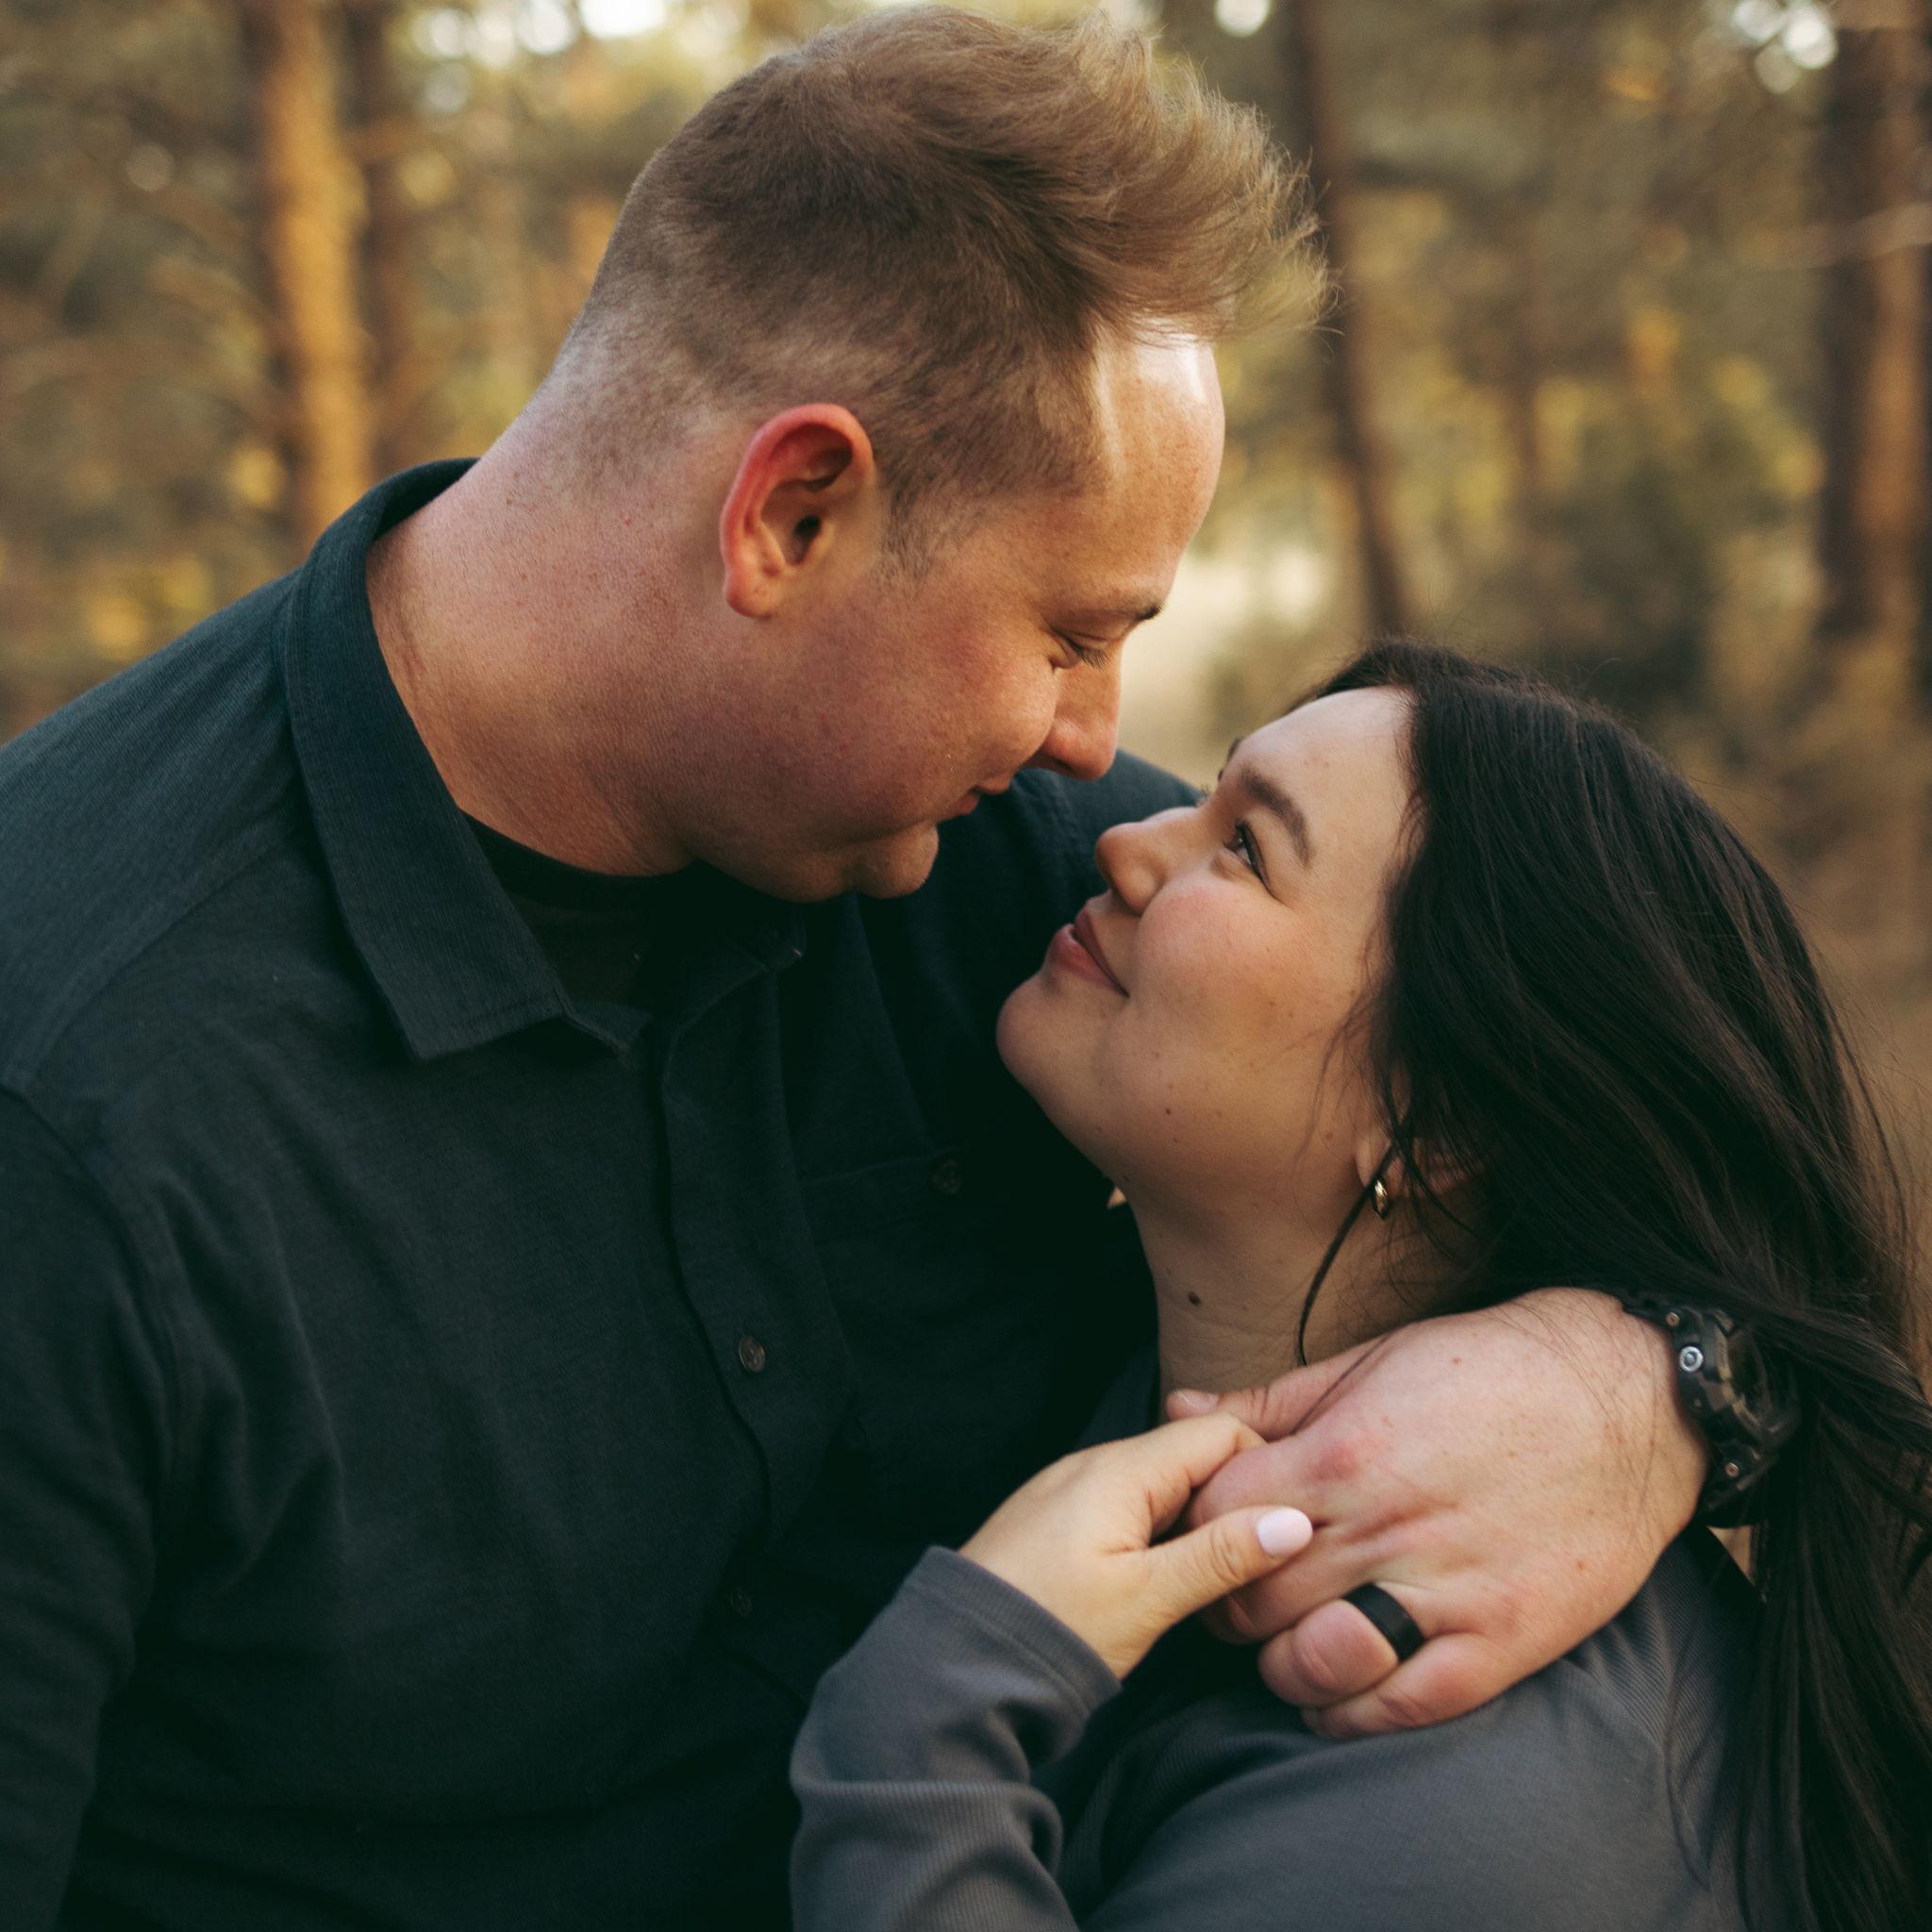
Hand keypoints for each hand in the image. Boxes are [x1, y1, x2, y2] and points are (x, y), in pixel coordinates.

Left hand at [959, 1414, 1314, 1679]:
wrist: (953, 1667)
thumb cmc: (1049, 1631)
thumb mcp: (1148, 1598)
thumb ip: (1221, 1555)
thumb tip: (1294, 1520)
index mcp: (1119, 1469)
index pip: (1219, 1433)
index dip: (1265, 1469)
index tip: (1295, 1522)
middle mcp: (1093, 1464)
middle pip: (1191, 1457)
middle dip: (1236, 1497)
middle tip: (1269, 1557)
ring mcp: (1071, 1491)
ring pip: (1161, 1485)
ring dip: (1199, 1519)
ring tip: (1227, 1575)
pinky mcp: (1058, 1523)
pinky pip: (1128, 1507)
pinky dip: (1161, 1533)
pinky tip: (1170, 1578)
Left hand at [1169, 1289, 1705, 1736]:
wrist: (1627, 1399)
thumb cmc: (1487, 1370)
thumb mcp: (1369, 1361)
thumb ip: (1269, 1400)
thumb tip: (1179, 1406)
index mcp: (1342, 1454)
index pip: (1217, 1512)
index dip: (1197, 1522)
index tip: (1206, 1525)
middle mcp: (1384, 1528)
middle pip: (1249, 1595)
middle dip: (1225, 1596)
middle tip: (1236, 1588)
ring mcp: (1444, 1592)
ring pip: (1310, 1662)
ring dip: (1279, 1660)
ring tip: (1286, 1637)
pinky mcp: (1500, 1640)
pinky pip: (1399, 1706)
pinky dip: (1349, 1712)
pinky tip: (1334, 1694)